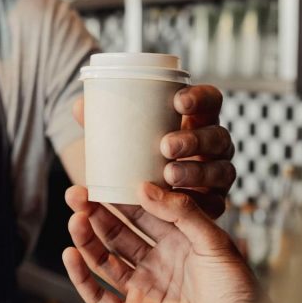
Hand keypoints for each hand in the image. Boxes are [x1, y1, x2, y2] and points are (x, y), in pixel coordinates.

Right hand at [63, 184, 255, 302]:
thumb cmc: (239, 296)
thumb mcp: (217, 245)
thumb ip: (184, 213)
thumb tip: (146, 187)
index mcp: (181, 243)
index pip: (144, 213)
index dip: (121, 196)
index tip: (101, 177)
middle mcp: (159, 264)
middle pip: (119, 234)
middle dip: (96, 213)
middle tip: (77, 193)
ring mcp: (144, 289)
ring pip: (104, 260)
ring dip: (86, 239)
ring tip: (75, 219)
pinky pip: (98, 296)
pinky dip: (81, 276)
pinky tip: (71, 254)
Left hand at [72, 85, 236, 211]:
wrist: (140, 198)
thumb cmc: (135, 155)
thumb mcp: (122, 138)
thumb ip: (103, 123)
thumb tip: (79, 106)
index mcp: (197, 120)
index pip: (211, 101)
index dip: (201, 98)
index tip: (178, 101)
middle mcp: (213, 146)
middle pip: (219, 136)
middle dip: (195, 139)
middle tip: (165, 145)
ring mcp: (217, 175)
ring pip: (222, 170)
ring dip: (196, 171)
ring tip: (168, 174)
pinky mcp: (215, 204)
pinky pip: (217, 204)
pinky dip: (199, 202)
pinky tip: (179, 200)